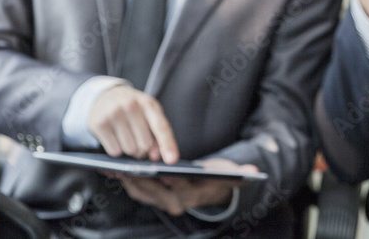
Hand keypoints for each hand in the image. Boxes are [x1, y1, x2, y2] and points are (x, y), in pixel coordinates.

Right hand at [88, 85, 178, 162]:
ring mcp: (114, 114)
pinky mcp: (100, 124)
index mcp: (148, 103)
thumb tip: (156, 156)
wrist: (105, 96)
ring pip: (130, 150)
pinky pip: (115, 151)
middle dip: (143, 147)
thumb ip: (157, 135)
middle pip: (145, 144)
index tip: (172, 160)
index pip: (161, 127)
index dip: (167, 144)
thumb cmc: (132, 108)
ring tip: (125, 134)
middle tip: (137, 136)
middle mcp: (131, 106)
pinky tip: (114, 136)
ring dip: (129, 149)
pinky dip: (116, 149)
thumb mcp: (148, 114)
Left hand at [116, 158, 257, 214]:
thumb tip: (254, 172)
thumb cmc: (218, 177)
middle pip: (154, 191)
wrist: (211, 190)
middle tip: (125, 165)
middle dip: (139, 178)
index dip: (168, 179)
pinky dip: (125, 181)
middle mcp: (177, 203)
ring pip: (141, 193)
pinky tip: (115, 169)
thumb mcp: (230, 174)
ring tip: (114, 166)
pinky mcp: (153, 199)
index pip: (179, 187)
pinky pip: (136, 192)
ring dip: (127, 180)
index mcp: (193, 195)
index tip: (158, 169)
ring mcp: (163, 203)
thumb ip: (241, 174)